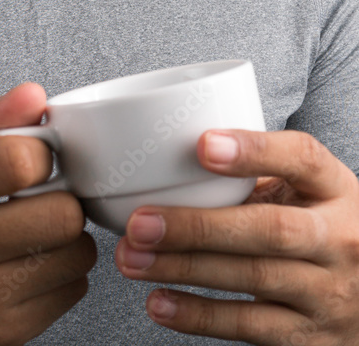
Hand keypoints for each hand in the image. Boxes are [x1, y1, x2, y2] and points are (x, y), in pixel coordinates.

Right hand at [0, 82, 95, 345]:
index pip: (18, 161)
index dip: (41, 152)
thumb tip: (34, 95)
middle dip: (62, 197)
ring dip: (67, 238)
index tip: (34, 156)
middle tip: (43, 196)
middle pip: (59, 214)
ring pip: (73, 255)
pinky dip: (61, 275)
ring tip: (37, 230)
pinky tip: (29, 265)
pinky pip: (70, 292)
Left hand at [114, 128, 358, 342]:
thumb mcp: (309, 193)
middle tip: (140, 221)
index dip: (254, 149)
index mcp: (336, 188)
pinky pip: (252, 327)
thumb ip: (258, 176)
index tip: (202, 144)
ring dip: (185, 269)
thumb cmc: (319, 228)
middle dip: (198, 226)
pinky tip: (159, 302)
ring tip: (132, 258)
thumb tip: (169, 155)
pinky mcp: (313, 338)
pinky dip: (200, 316)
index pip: (303, 157)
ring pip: (253, 278)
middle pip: (269, 229)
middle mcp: (342, 239)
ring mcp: (331, 293)